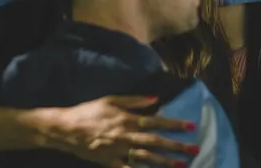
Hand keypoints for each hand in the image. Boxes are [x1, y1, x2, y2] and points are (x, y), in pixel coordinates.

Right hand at [46, 95, 198, 167]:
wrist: (66, 129)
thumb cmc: (89, 111)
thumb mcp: (111, 99)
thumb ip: (135, 100)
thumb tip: (156, 99)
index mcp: (128, 119)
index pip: (156, 122)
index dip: (174, 124)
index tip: (191, 126)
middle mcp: (126, 136)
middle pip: (156, 142)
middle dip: (177, 146)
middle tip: (195, 149)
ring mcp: (118, 151)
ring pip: (146, 158)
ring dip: (165, 162)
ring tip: (182, 165)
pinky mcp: (109, 162)